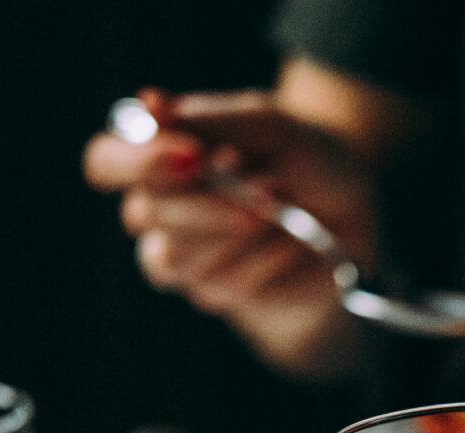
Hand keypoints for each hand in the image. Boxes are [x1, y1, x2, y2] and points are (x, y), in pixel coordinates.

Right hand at [82, 85, 381, 378]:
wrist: (358, 213)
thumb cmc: (306, 158)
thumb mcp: (269, 124)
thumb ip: (209, 119)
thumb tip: (148, 105)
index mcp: (159, 157)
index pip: (106, 162)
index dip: (136, 161)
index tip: (193, 153)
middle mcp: (159, 210)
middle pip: (144, 214)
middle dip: (209, 202)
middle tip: (266, 186)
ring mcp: (184, 258)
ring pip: (177, 258)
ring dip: (238, 230)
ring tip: (284, 206)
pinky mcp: (218, 295)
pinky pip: (225, 286)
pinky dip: (267, 259)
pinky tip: (295, 241)